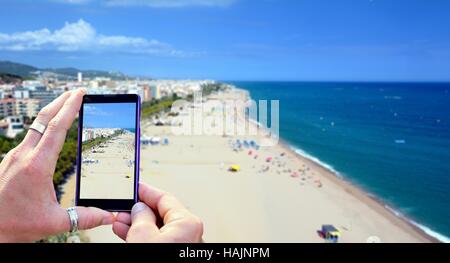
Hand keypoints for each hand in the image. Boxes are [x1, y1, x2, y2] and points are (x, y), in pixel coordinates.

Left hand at [0, 89, 113, 241]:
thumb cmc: (15, 225)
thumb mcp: (54, 222)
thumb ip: (84, 217)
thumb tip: (108, 215)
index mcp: (37, 165)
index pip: (57, 128)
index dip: (70, 108)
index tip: (80, 94)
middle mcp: (24, 155)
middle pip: (44, 118)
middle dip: (62, 101)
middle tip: (77, 91)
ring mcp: (14, 156)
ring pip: (35, 125)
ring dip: (52, 112)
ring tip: (66, 105)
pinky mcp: (10, 161)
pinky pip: (30, 136)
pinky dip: (43, 126)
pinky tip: (50, 130)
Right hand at [113, 183, 202, 242]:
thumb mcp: (142, 235)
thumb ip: (140, 216)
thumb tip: (139, 209)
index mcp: (188, 223)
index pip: (165, 198)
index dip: (147, 192)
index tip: (135, 188)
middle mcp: (191, 233)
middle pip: (162, 213)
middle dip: (139, 211)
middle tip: (124, 209)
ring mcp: (184, 244)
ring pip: (159, 229)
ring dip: (138, 225)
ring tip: (121, 223)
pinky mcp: (176, 252)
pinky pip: (160, 240)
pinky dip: (145, 236)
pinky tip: (128, 234)